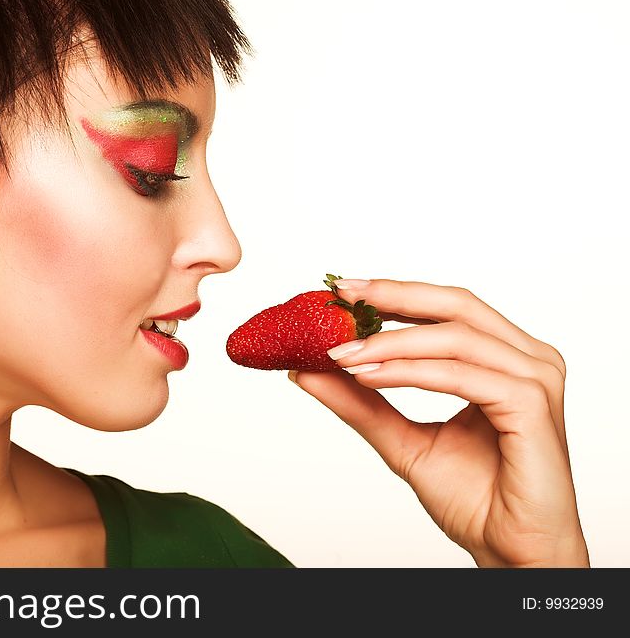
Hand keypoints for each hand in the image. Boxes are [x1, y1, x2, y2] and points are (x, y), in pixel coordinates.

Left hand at [289, 278, 589, 566]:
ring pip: (454, 337)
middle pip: (456, 304)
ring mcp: (534, 379)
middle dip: (392, 296)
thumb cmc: (474, 499)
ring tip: (341, 352)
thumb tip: (308, 369)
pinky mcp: (532, 405)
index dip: (394, 293)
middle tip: (340, 296)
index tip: (340, 290)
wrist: (509, 553)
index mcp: (503, 359)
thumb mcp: (402, 440)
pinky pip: (460, 375)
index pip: (447, 308)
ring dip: (389, 342)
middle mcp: (525, 360)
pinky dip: (410, 371)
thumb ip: (361, 402)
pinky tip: (368, 374)